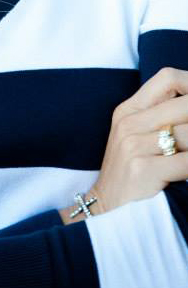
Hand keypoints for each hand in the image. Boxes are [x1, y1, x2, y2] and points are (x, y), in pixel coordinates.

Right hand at [84, 67, 187, 217]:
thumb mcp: (136, 136)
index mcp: (129, 110)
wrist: (107, 210)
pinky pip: (187, 163)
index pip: (167, 78)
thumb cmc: (131, 171)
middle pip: (184, 104)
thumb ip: (160, 116)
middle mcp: (130, 123)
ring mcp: (134, 146)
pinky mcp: (142, 170)